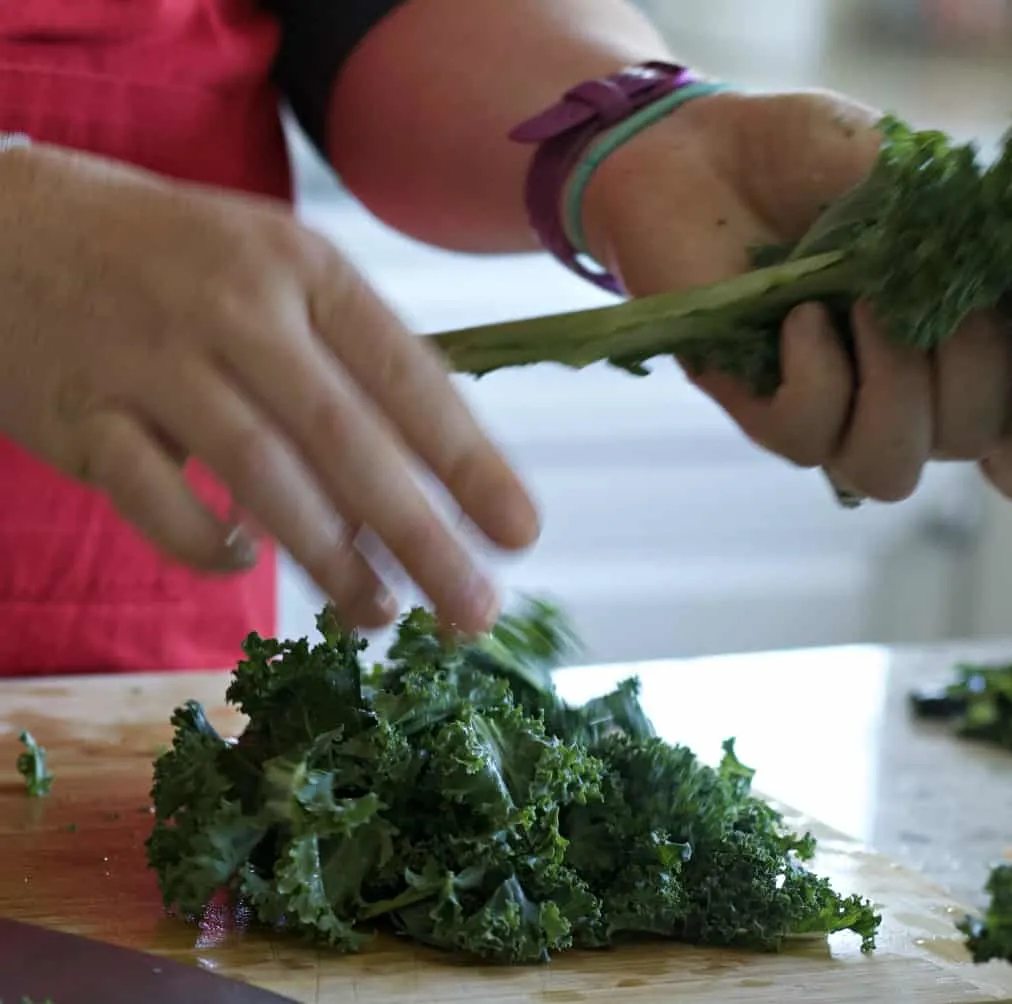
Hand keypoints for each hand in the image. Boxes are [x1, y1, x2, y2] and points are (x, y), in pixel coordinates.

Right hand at [0, 144, 538, 632]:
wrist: (7, 224)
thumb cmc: (168, 258)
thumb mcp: (270, 267)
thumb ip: (342, 356)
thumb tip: (424, 472)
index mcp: (303, 266)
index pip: (408, 375)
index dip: (470, 462)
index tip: (518, 534)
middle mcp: (236, 305)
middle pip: (348, 439)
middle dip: (420, 536)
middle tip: (472, 611)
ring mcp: (152, 357)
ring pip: (262, 474)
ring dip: (330, 560)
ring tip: (380, 618)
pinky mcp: (81, 412)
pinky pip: (155, 497)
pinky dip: (206, 544)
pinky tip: (243, 562)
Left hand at [581, 89, 1011, 501]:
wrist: (709, 153)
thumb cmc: (814, 160)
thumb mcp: (917, 184)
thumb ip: (971, 239)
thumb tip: (1009, 264)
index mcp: (952, 338)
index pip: (1004, 419)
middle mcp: (899, 384)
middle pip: (968, 435)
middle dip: (973, 367)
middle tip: (933, 289)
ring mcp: (827, 401)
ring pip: (886, 468)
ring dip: (896, 392)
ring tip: (863, 308)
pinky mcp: (754, 403)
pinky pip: (803, 436)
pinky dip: (815, 377)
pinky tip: (798, 317)